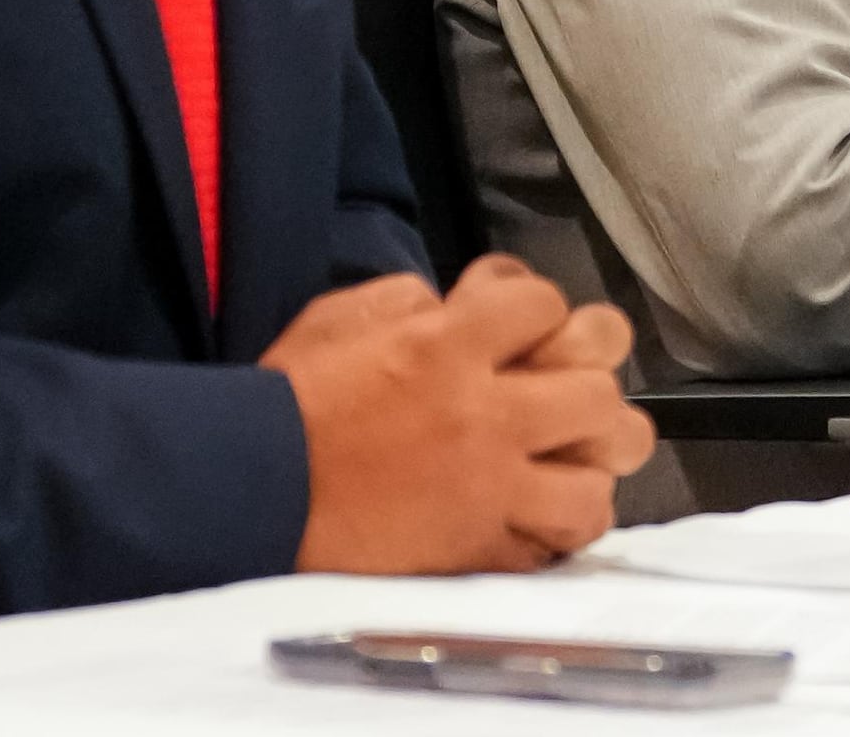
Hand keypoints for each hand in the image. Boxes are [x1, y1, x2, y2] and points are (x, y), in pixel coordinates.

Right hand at [267, 254, 652, 573]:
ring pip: (599, 476)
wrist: (251, 495)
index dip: (538, 310)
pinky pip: (560, 542)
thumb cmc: (288, 403)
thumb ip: (411, 300)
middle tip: (559, 389)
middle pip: (597, 389)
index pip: (545, 304)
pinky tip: (541, 509)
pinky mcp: (480, 550)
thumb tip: (459, 305)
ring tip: (564, 457)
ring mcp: (489, 490)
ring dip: (589, 462)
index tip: (518, 327)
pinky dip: (559, 525)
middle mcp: (484, 416)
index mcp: (447, 347)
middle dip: (585, 378)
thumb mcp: (341, 318)